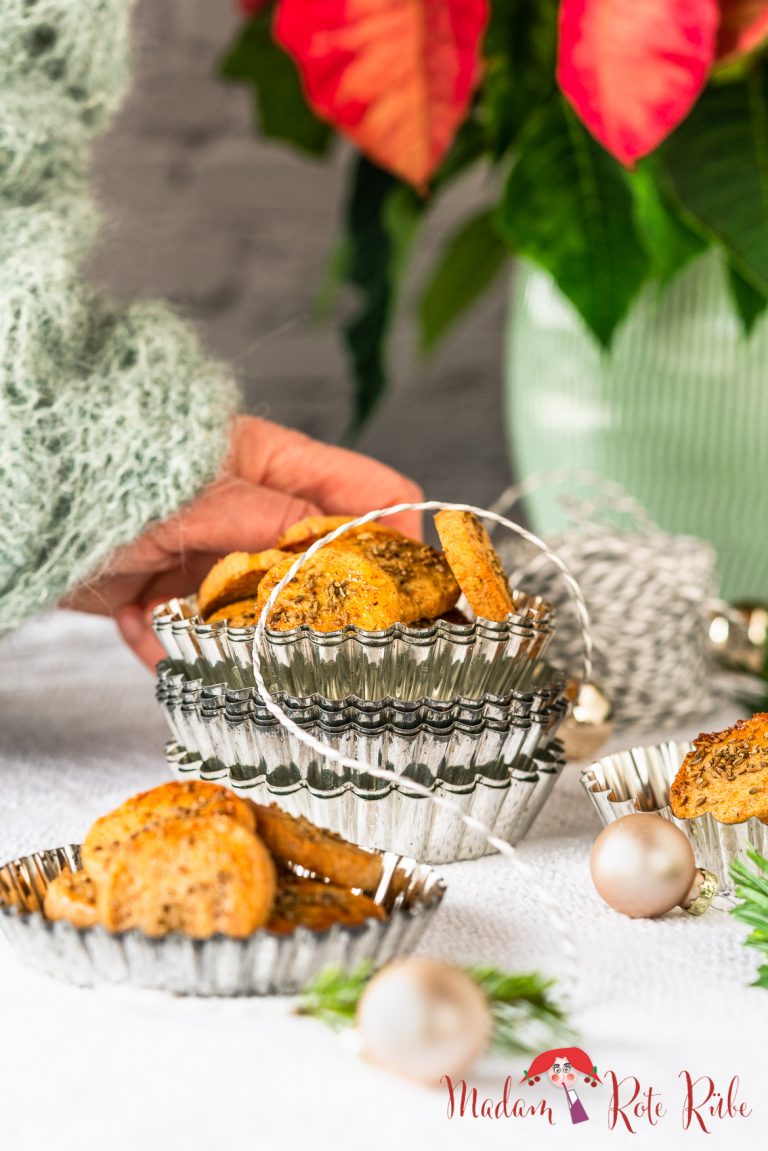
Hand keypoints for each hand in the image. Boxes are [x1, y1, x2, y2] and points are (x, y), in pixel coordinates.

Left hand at [63, 415, 422, 667]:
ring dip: (232, 633)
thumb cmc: (98, 473)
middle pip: (322, 565)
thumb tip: (341, 540)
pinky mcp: (178, 592)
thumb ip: (267, 516)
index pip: (370, 491)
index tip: (413, 595)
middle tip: (301, 636)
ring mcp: (218, 552)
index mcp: (273, 462)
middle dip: (312, 605)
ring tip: (194, 628)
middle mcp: (255, 509)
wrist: (19, 508)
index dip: (401, 538)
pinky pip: (199, 633)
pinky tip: (144, 628)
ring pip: (260, 611)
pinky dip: (173, 641)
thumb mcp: (191, 494)